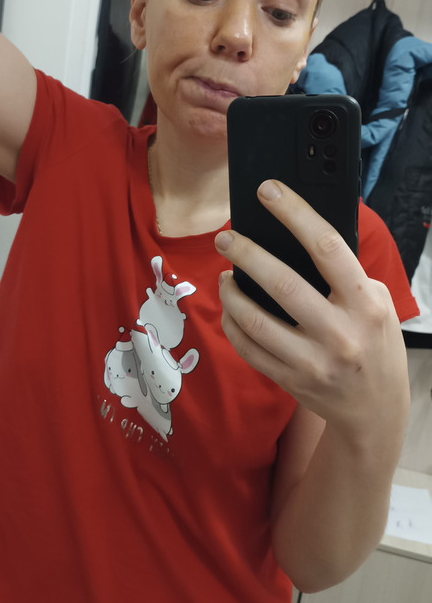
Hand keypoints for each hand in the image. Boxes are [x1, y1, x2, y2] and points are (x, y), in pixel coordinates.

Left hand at [215, 180, 409, 443]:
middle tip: (226, 237)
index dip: (294, 213)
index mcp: (365, 304)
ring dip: (231, 292)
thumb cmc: (375, 344)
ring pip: (254, 320)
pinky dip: (232, 323)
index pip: (327, 247)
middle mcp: (339, 332)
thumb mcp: (377, 304)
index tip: (268, 191)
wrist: (376, 411)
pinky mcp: (290, 380)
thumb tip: (297, 238)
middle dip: (246, 253)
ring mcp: (312, 360)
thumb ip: (345, 275)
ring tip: (225, 275)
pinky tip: (230, 307)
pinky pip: (248, 348)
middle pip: (281, 283)